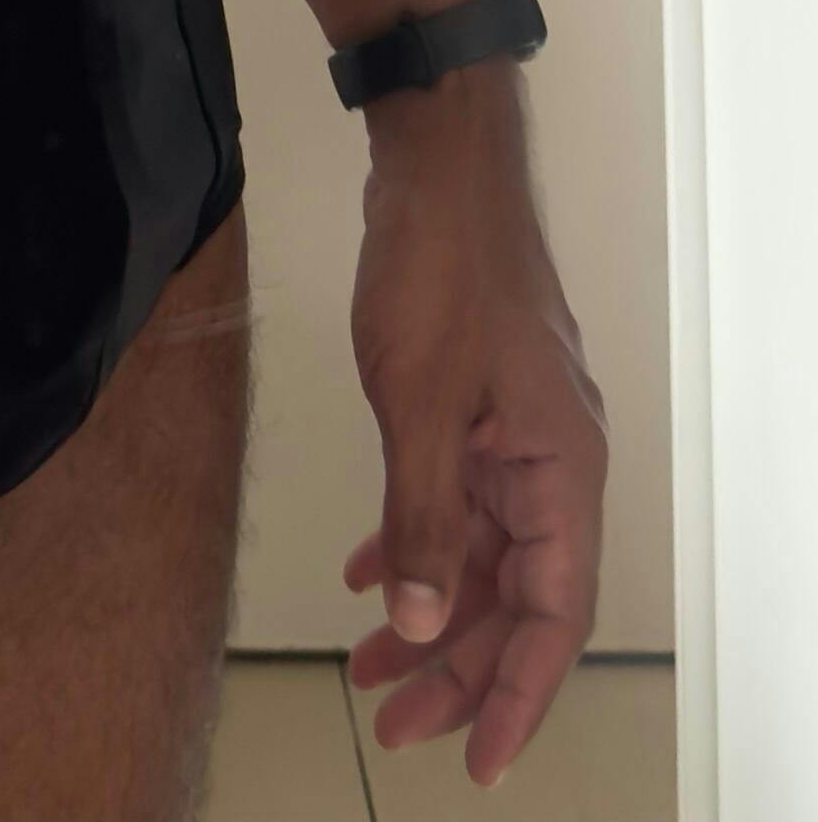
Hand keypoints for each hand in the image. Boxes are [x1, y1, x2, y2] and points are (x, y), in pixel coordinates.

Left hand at [344, 96, 607, 786]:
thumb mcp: (419, 406)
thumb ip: (422, 520)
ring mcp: (516, 433)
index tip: (473, 759)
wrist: (437, 165)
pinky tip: (362, 571)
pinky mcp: (479, 406)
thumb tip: (423, 624)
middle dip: (458, 666)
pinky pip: (456, 500)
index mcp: (561, 471)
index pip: (554, 614)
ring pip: (483, 553)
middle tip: (391, 722)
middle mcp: (552, 462)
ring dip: (430, 608)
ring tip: (368, 667)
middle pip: (518, 596)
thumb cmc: (440, 271)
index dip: (517, 695)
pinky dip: (414, 539)